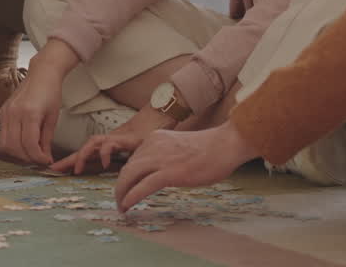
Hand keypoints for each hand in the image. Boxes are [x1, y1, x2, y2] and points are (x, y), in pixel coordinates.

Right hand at [0, 66, 63, 164]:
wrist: (41, 74)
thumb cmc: (50, 92)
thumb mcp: (53, 118)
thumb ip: (47, 140)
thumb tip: (45, 158)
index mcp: (30, 113)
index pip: (30, 145)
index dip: (38, 157)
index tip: (46, 161)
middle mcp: (14, 113)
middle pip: (15, 147)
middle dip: (28, 158)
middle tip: (39, 159)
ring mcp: (5, 112)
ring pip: (5, 144)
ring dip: (18, 153)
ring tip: (31, 152)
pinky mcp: (2, 112)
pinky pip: (3, 135)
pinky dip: (12, 143)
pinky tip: (23, 142)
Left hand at [51, 107, 175, 174]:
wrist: (158, 120)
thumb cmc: (145, 140)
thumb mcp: (131, 157)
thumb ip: (122, 167)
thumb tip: (117, 183)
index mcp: (106, 148)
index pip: (85, 156)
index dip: (70, 163)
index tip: (55, 171)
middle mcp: (107, 142)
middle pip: (83, 150)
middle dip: (68, 160)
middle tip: (54, 170)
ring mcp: (115, 139)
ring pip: (92, 144)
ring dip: (82, 156)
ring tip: (76, 170)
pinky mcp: (124, 138)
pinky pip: (110, 144)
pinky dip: (105, 153)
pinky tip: (104, 163)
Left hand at [114, 121, 257, 211]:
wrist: (226, 144)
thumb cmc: (210, 148)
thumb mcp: (179, 147)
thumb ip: (166, 157)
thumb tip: (161, 174)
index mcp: (155, 138)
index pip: (133, 158)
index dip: (127, 175)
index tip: (126, 187)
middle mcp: (153, 145)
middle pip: (127, 168)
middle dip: (121, 186)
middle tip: (120, 200)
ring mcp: (160, 159)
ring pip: (129, 177)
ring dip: (122, 194)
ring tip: (122, 207)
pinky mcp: (169, 173)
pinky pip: (142, 186)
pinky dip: (131, 197)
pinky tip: (126, 206)